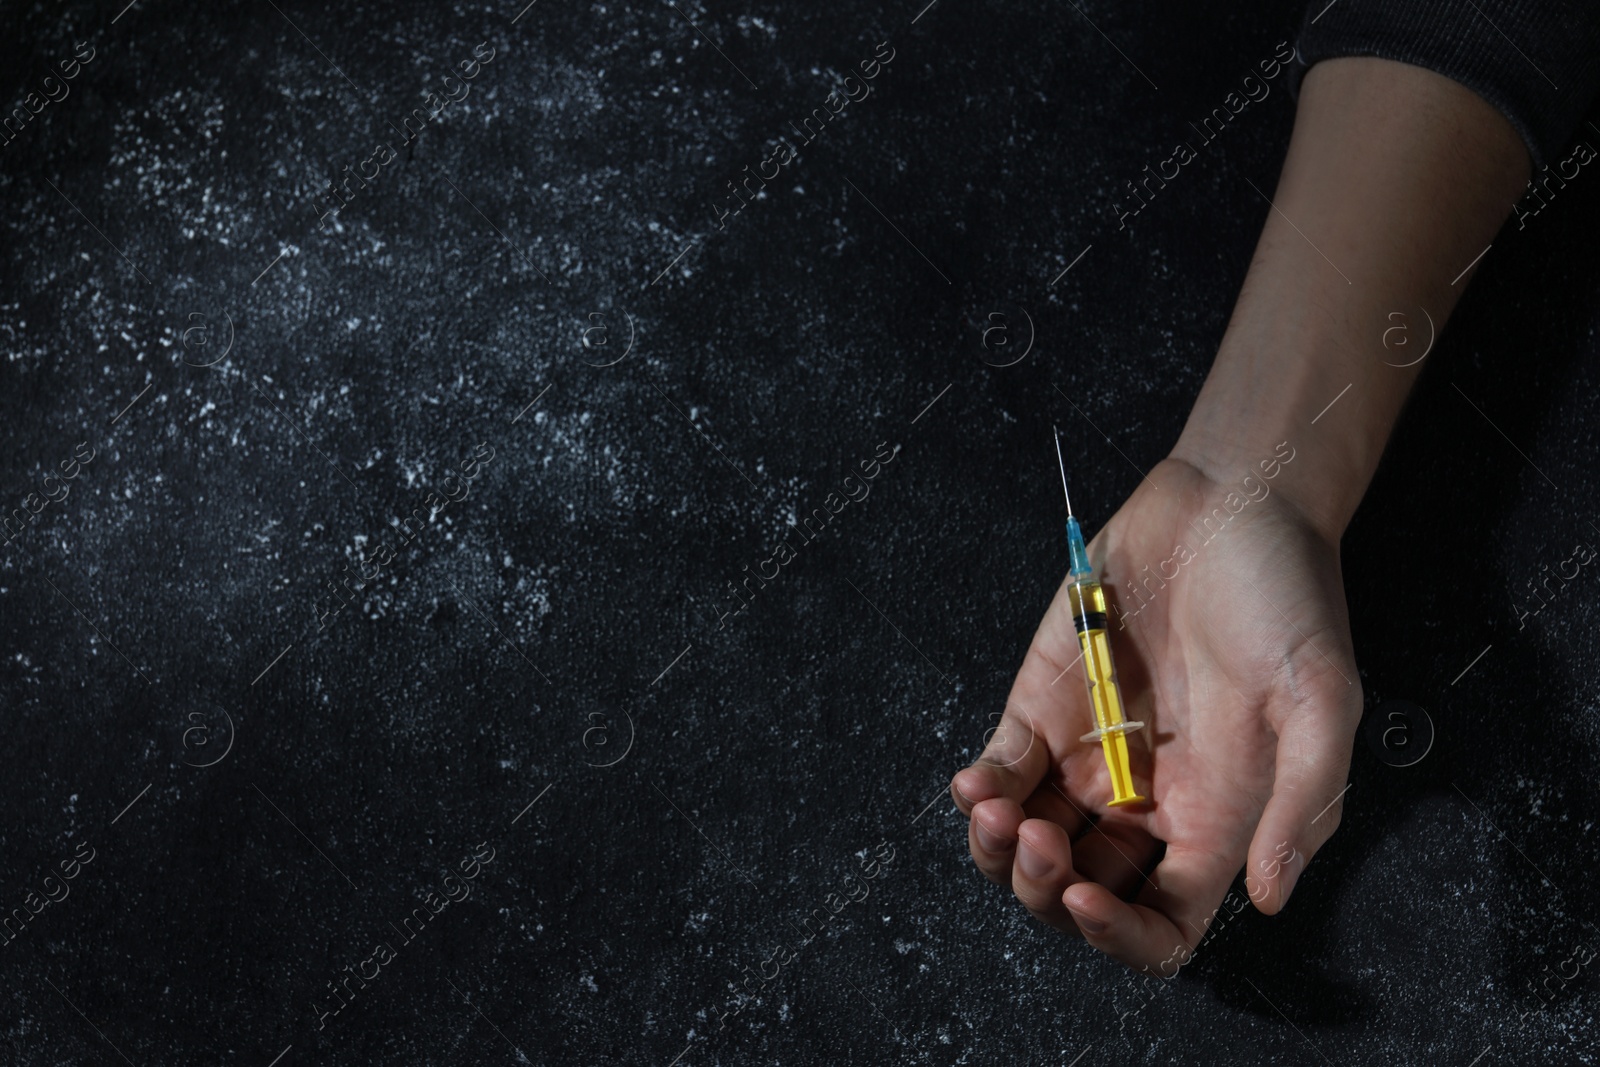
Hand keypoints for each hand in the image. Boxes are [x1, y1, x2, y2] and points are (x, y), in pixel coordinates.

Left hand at [949, 456, 1361, 970]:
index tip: (1087, 902)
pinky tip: (975, 784)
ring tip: (996, 812)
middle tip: (1038, 843)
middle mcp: (1145, 800)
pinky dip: (977, 790)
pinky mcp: (1043, 702)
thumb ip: (1301, 803)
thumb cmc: (1289, 597)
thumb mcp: (1322, 701)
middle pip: (1079, 891)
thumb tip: (1268, 897)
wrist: (1231, 502)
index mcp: (1215, 818)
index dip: (1122, 937)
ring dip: (999, 852)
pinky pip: (1000, 769)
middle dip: (1044, 891)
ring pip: (1026, 842)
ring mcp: (1089, 753)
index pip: (1162, 921)